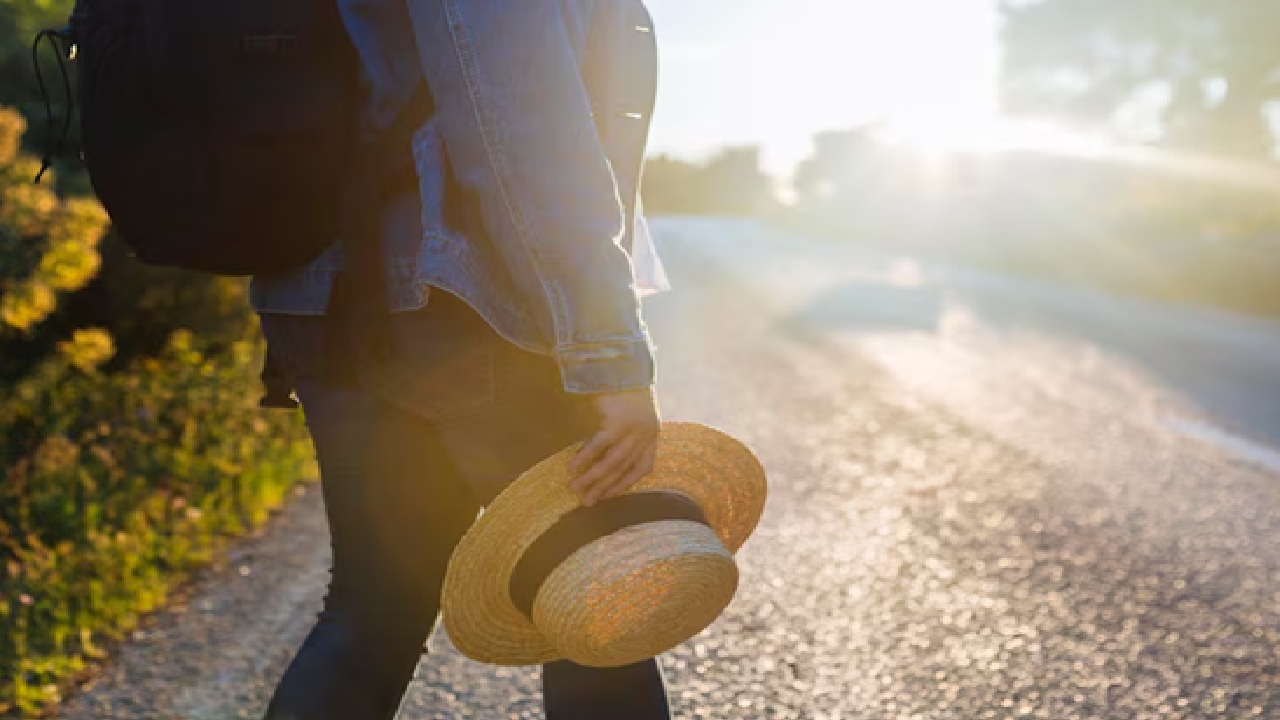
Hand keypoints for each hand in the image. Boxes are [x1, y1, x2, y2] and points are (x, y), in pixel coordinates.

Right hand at [568, 387, 660, 506]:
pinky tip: (572, 467)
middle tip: (586, 503)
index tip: (608, 496)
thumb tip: (605, 458)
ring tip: (574, 489)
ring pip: (610, 462)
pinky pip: (598, 446)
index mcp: (652, 435)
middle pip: (622, 468)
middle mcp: (645, 435)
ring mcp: (632, 430)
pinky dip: (584, 458)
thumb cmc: (625, 388)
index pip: (642, 468)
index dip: (625, 484)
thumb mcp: (634, 413)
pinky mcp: (616, 423)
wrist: (624, 363)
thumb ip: (627, 434)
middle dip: (603, 488)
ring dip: (591, 478)